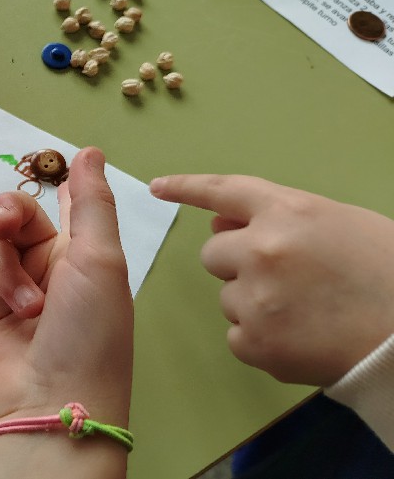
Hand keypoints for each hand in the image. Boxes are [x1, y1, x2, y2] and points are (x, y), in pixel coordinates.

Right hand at [0, 148, 132, 477]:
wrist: (51, 402)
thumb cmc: (90, 332)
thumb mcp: (101, 261)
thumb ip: (91, 203)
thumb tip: (89, 151)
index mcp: (83, 252)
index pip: (65, 204)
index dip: (54, 185)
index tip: (45, 168)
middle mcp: (46, 265)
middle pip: (13, 215)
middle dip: (7, 218)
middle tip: (5, 231)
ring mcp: (9, 288)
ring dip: (1, 268)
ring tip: (23, 308)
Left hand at [150, 174, 393, 385]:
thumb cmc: (388, 275)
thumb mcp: (343, 224)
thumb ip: (282, 218)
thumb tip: (224, 224)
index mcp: (288, 212)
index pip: (223, 191)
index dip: (187, 187)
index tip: (158, 187)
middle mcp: (261, 249)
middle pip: (213, 254)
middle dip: (237, 263)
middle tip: (285, 279)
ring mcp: (254, 298)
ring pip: (227, 297)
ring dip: (253, 302)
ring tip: (306, 311)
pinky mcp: (254, 342)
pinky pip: (237, 336)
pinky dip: (262, 340)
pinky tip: (301, 337)